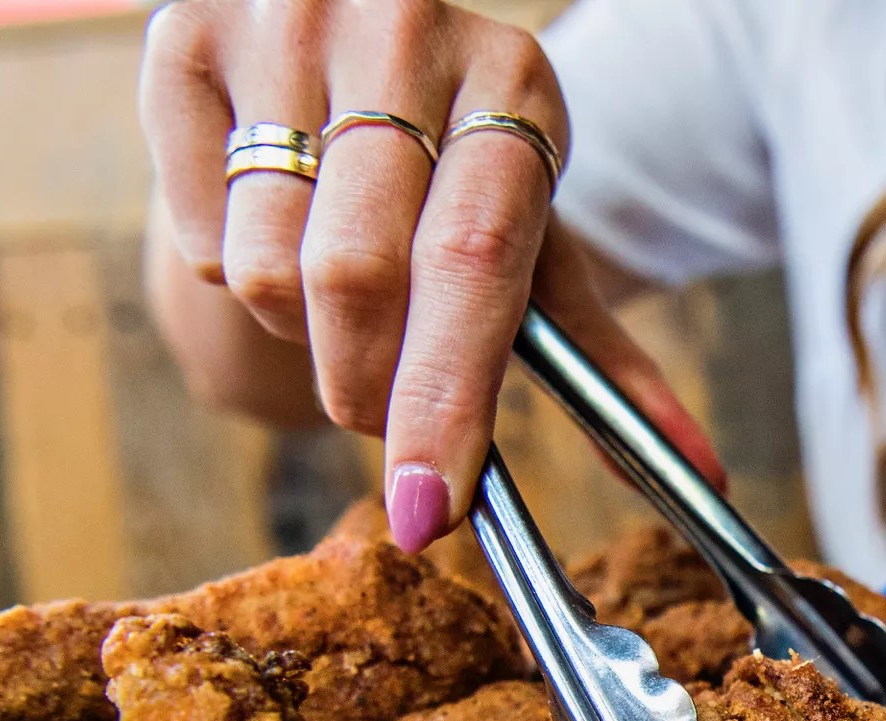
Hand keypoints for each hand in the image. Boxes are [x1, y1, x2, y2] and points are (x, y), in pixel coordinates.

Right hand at [141, 0, 725, 550]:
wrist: (342, 62)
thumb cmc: (455, 179)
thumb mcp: (534, 244)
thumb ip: (605, 362)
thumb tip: (702, 477)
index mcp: (512, 79)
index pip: (473, 261)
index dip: (446, 396)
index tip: (430, 506)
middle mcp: (399, 26)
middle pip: (354, 277)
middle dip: (366, 386)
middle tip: (382, 406)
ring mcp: (284, 22)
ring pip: (267, 270)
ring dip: (301, 328)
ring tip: (333, 284)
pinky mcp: (183, 36)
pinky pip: (196, 238)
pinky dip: (228, 270)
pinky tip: (268, 220)